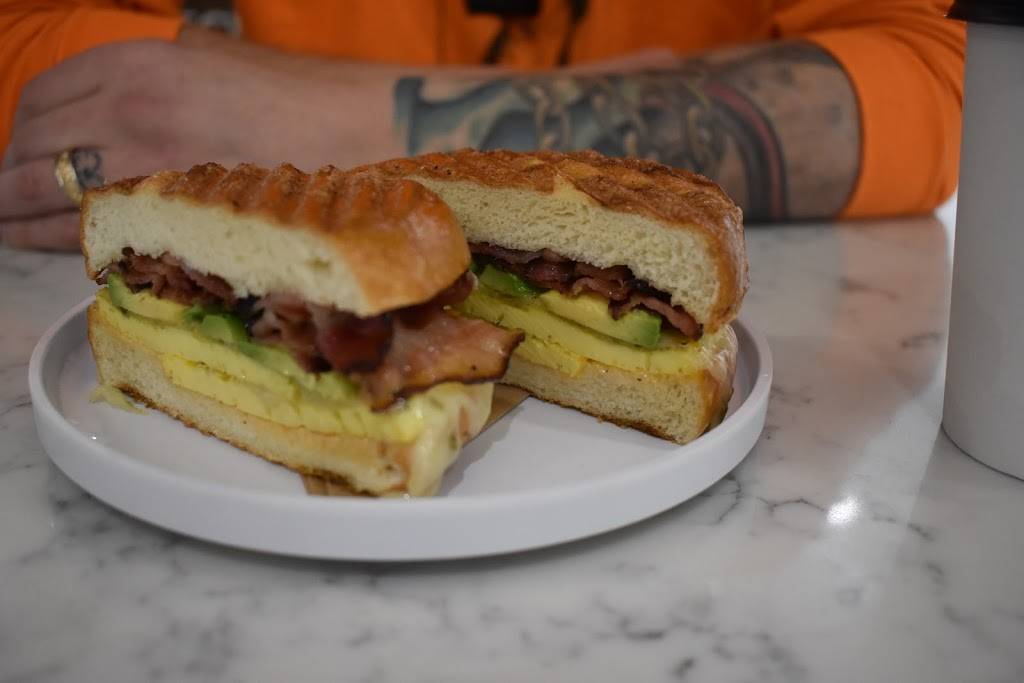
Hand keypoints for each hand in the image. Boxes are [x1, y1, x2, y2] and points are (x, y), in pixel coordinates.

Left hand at [0, 27, 402, 249]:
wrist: (348, 131)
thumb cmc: (288, 99)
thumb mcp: (208, 62)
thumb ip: (149, 78)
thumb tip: (108, 112)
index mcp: (132, 64)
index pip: (40, 102)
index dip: (16, 136)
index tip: (14, 156)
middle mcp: (124, 110)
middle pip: (30, 152)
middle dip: (3, 182)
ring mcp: (143, 165)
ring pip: (47, 197)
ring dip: (17, 218)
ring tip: (8, 230)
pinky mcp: (168, 214)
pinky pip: (91, 232)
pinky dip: (64, 240)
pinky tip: (62, 245)